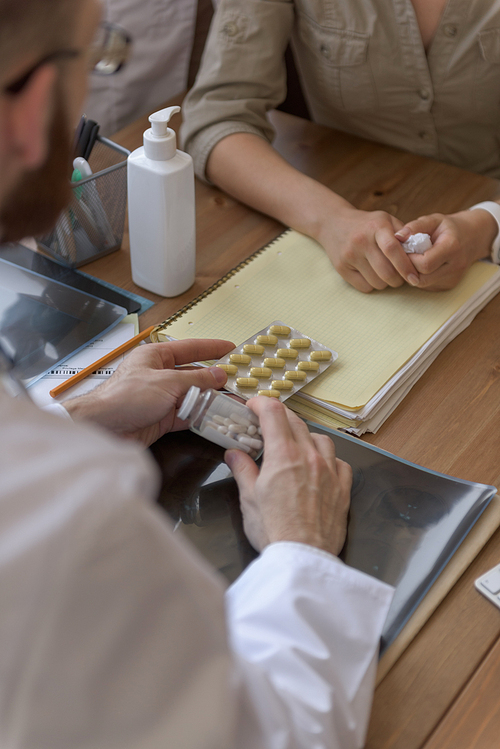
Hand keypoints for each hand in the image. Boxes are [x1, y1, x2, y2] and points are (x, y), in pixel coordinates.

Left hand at [64, 338, 233, 445]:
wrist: (104, 429)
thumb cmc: (124, 398)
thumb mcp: (167, 383)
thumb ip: (196, 380)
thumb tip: (219, 375)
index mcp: (156, 356)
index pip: (190, 348)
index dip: (212, 348)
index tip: (231, 348)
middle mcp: (159, 375)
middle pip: (193, 374)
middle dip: (215, 378)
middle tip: (238, 380)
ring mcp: (161, 397)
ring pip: (192, 396)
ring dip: (210, 399)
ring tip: (232, 401)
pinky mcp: (161, 418)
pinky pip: (187, 414)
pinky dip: (201, 416)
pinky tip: (215, 416)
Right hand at [225, 397, 351, 555]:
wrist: (303, 558)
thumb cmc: (275, 531)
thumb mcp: (249, 499)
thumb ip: (242, 470)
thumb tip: (234, 455)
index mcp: (284, 455)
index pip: (273, 413)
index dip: (261, 404)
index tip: (253, 407)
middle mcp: (310, 457)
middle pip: (296, 422)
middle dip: (279, 418)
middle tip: (266, 425)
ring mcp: (329, 472)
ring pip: (320, 438)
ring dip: (305, 436)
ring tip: (294, 446)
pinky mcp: (343, 489)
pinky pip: (340, 462)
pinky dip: (328, 458)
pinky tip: (319, 467)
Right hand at [316, 204, 419, 292]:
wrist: (333, 223)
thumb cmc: (366, 224)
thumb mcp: (385, 220)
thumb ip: (404, 234)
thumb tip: (421, 253)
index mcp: (376, 227)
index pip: (393, 250)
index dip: (406, 266)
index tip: (414, 277)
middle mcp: (361, 241)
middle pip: (386, 271)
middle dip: (398, 280)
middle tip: (402, 277)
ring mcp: (349, 255)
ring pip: (376, 282)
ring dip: (386, 283)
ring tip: (386, 273)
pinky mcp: (341, 267)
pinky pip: (364, 287)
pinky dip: (372, 285)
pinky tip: (372, 275)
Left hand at [395, 208, 496, 290]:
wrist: (473, 237)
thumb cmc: (450, 228)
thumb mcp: (434, 220)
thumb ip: (415, 226)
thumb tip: (397, 236)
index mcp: (452, 247)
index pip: (424, 264)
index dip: (409, 259)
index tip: (404, 249)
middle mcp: (455, 267)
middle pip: (421, 278)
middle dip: (409, 268)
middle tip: (406, 256)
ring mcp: (453, 279)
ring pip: (422, 284)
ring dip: (413, 273)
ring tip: (415, 259)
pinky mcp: (449, 286)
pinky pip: (427, 286)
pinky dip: (420, 277)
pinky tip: (422, 265)